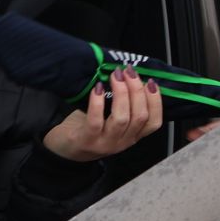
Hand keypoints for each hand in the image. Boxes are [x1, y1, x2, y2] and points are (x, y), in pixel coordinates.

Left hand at [42, 68, 161, 161]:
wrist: (63, 149)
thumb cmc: (89, 129)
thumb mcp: (112, 121)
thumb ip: (126, 106)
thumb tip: (133, 77)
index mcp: (132, 136)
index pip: (154, 122)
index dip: (156, 101)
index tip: (151, 81)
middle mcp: (123, 142)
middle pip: (140, 116)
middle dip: (137, 90)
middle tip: (128, 71)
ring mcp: (105, 143)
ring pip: (122, 118)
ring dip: (121, 93)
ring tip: (116, 75)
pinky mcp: (87, 140)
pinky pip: (96, 121)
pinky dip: (97, 102)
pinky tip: (97, 88)